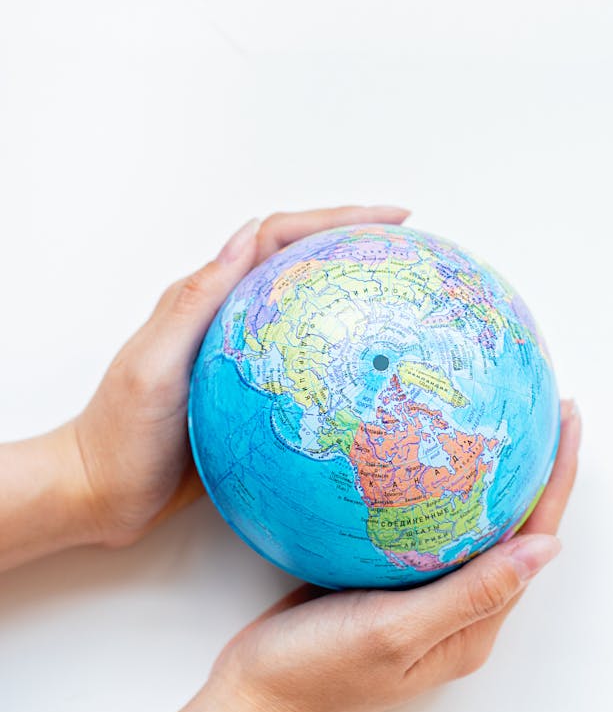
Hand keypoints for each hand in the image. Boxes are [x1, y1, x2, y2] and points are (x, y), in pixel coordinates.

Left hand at [70, 205, 409, 548]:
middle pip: (301, 263)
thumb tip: (248, 234)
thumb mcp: (154, 365)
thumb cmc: (122, 431)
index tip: (392, 219)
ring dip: (353, 295)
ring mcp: (247, 356)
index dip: (335, 219)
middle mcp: (231, 317)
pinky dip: (344, 357)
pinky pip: (309, 366)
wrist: (102, 493)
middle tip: (411, 246)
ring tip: (404, 298)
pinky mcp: (255, 396)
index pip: (279, 237)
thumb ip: (197, 301)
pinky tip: (376, 376)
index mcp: (208, 298)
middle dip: (356, 244)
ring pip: (310, 312)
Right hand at [210, 401, 580, 711]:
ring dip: (488, 474)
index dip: (556, 480)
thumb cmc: (318, 673)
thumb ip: (471, 593)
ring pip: (470, 525)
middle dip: (534, 469)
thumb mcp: (394, 632)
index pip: (533, 543)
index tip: (569, 419)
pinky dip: (436, 488)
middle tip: (544, 404)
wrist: (253, 698)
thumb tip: (547, 549)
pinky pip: (425, 528)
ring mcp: (422, 597)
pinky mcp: (386, 584)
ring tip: (497, 415)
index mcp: (472, 629)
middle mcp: (458, 612)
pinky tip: (425, 452)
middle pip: (512, 530)